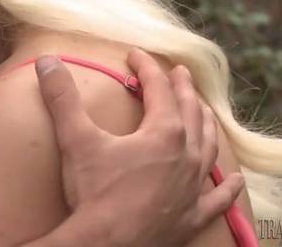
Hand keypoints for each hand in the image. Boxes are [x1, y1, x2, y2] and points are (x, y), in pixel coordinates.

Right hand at [35, 49, 242, 246]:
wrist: (107, 246)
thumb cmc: (95, 192)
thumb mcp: (76, 139)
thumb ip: (62, 98)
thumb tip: (46, 61)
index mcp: (163, 133)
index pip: (158, 88)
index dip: (146, 67)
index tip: (135, 54)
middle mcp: (186, 156)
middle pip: (190, 113)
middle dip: (183, 89)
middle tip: (180, 73)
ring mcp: (192, 188)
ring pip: (208, 148)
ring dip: (206, 126)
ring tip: (204, 112)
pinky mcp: (192, 217)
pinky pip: (217, 199)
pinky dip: (226, 188)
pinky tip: (235, 180)